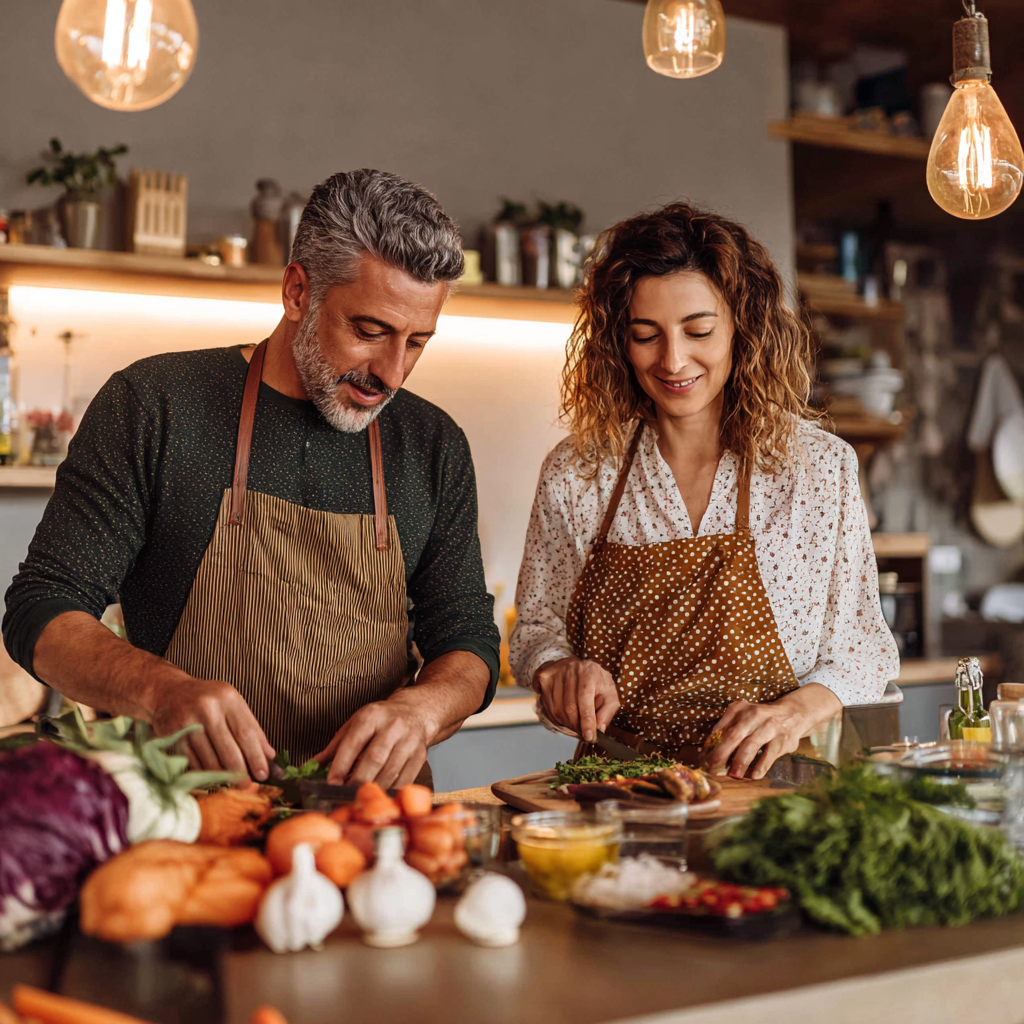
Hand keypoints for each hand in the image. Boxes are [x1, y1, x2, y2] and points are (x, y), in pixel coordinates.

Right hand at [146, 677, 274, 780]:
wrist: (169, 692)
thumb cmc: (208, 700)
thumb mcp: (233, 705)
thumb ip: (252, 728)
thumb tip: (270, 756)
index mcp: (228, 698)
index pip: (246, 734)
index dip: (256, 757)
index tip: (264, 774)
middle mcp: (208, 709)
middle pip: (229, 750)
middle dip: (241, 773)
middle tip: (247, 786)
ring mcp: (188, 724)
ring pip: (210, 761)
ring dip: (223, 777)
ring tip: (232, 783)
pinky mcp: (173, 738)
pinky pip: (193, 764)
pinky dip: (205, 774)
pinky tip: (212, 778)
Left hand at [316, 696, 430, 787]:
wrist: (416, 712)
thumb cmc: (380, 720)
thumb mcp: (355, 724)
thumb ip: (334, 747)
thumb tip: (310, 767)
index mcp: (372, 716)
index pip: (354, 742)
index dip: (341, 765)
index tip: (331, 783)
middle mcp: (392, 726)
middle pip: (374, 758)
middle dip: (357, 781)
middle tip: (343, 796)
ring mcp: (409, 741)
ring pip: (390, 772)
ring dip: (372, 790)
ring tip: (359, 800)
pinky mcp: (420, 756)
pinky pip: (405, 780)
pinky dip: (390, 792)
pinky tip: (379, 798)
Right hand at [534, 656, 619, 741]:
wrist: (576, 666)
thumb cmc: (595, 683)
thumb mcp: (609, 694)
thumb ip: (607, 712)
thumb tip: (599, 728)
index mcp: (590, 671)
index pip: (585, 698)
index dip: (586, 720)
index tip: (588, 737)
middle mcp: (571, 669)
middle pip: (569, 707)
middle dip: (577, 726)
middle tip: (582, 733)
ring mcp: (555, 673)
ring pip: (557, 709)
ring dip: (567, 723)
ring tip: (575, 722)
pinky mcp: (543, 678)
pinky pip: (547, 706)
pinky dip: (556, 717)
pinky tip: (565, 714)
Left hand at [704, 684, 842, 779]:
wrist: (793, 714)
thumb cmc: (760, 720)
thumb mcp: (742, 717)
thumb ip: (726, 731)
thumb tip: (707, 753)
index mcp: (739, 709)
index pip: (720, 729)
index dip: (711, 746)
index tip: (703, 761)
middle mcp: (753, 715)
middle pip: (734, 735)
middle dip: (722, 754)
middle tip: (714, 769)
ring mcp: (769, 727)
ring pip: (751, 745)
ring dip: (740, 762)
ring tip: (734, 775)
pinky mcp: (782, 739)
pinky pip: (769, 754)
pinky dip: (761, 766)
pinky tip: (754, 776)